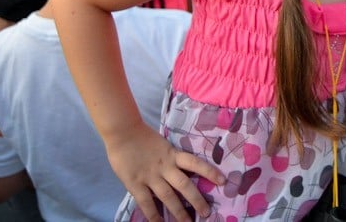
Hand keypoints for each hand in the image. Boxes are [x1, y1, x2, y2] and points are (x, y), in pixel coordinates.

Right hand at [106, 125, 224, 221]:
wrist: (122, 131)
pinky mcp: (135, 183)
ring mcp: (150, 176)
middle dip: (197, 200)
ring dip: (179, 211)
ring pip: (168, 196)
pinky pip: (146, 202)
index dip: (209, 171)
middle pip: (184, 185)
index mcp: (172, 154)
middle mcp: (165, 166)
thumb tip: (183, 169)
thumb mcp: (163, 145)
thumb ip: (171, 157)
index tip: (223, 181)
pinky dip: (153, 215)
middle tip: (206, 213)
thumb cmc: (142, 137)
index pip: (195, 163)